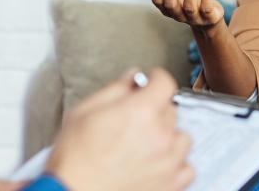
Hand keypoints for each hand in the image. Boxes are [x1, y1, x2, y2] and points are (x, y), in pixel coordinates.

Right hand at [45, 68, 193, 190]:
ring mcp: (168, 161)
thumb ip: (114, 90)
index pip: (165, 82)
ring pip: (181, 137)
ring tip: (146, 144)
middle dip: (155, 109)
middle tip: (135, 119)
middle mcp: (160, 135)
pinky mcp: (170, 184)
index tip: (150, 81)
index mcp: (141, 111)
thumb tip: (132, 78)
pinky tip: (158, 164)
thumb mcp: (83, 112)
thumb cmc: (73, 160)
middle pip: (170, 110)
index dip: (155, 78)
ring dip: (168, 137)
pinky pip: (186, 168)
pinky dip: (175, 165)